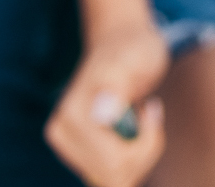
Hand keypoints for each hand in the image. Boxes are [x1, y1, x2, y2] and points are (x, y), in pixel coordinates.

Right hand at [45, 18, 168, 186]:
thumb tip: (101, 114)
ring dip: (139, 155)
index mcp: (70, 114)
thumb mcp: (136, 57)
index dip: (146, 142)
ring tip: (140, 118)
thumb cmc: (133, 49)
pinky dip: (133, 159)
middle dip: (143, 151)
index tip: (153, 107)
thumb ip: (118, 83)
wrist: (121, 42)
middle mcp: (61, 134)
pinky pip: (114, 178)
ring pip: (115, 182)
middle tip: (149, 112)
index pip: (115, 163)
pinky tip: (134, 130)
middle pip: (115, 179)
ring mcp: (68, 147)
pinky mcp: (80, 155)